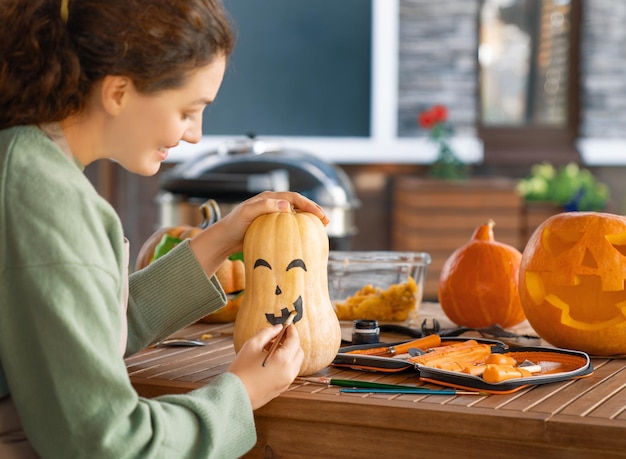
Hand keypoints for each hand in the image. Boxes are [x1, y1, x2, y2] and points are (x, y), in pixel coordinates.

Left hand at [189, 191, 327, 274]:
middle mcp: (272, 204)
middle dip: (313, 210)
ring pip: (295, 214)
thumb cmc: (234, 225)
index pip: (293, 198)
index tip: (320, 215)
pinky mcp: (271, 227)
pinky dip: (299, 229)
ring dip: (308, 219)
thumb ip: (264, 207)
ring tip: (320, 228)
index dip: (309, 205)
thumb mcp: (247, 214)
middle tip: (326, 221)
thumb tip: (286, 205)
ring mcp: (272, 216)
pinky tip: (305, 238)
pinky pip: (288, 226)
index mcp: (269, 198)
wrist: (224, 240)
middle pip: (298, 204)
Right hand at [227, 324, 303, 409]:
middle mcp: (289, 372)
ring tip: (271, 348)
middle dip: (292, 341)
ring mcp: (286, 382)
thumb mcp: (252, 346)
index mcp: (284, 360)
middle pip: (298, 351)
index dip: (291, 330)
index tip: (287, 325)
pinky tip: (270, 360)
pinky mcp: (282, 388)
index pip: (294, 340)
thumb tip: (277, 328)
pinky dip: (285, 363)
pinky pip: (289, 372)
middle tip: (279, 336)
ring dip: (289, 353)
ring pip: (295, 362)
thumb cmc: (241, 370)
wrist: (234, 396)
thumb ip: (266, 333)